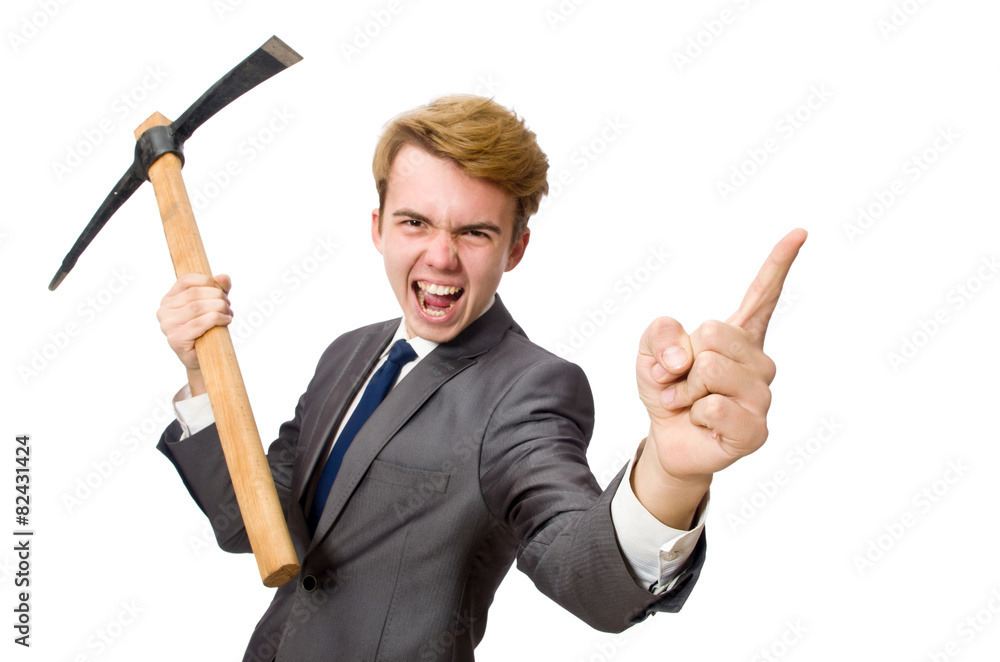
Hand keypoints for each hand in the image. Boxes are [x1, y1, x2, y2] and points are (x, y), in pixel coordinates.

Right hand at [156, 273, 232, 391]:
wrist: (205, 359)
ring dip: (219, 307)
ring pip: (197, 307)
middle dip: (217, 296)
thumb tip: (223, 277)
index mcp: (169, 299)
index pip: (186, 280)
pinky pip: (199, 323)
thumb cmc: (208, 329)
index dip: (208, 281)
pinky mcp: (175, 339)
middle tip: (228, 305)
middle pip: (195, 294)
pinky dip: (216, 319)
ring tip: (229, 313)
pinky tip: (226, 320)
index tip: (222, 291)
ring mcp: (167, 326)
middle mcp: (164, 311)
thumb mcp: (214, 305)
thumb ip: (218, 289)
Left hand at [633, 229, 806, 523]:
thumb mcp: (649, 352)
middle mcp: (759, 361)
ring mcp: (762, 395)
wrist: (668, 439)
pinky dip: (694, 413)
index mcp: (739, 335)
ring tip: (688, 402)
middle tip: (680, 381)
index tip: (799, 233)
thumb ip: (659, 334)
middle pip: (714, 333)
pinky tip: (703, 422)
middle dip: (682, 359)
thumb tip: (685, 358)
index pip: (763, 294)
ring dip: (683, 388)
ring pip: (712, 370)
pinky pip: (716, 406)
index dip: (779, 263)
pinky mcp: (757, 429)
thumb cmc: (667, 389)